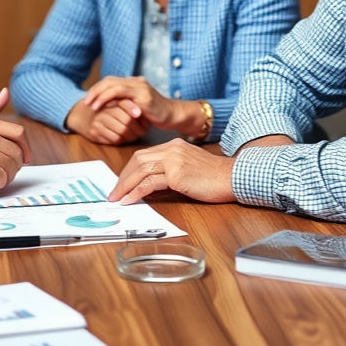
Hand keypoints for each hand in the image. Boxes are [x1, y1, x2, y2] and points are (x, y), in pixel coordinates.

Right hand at [65, 97, 147, 145]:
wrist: (82, 116)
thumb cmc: (105, 109)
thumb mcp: (114, 102)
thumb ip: (127, 103)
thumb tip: (142, 110)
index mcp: (109, 99)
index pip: (123, 103)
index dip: (132, 108)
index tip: (139, 113)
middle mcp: (103, 109)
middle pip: (126, 120)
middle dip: (136, 127)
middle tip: (142, 131)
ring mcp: (98, 121)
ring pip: (121, 131)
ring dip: (131, 135)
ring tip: (135, 135)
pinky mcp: (94, 132)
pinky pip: (114, 139)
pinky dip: (122, 140)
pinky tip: (124, 138)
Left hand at [83, 76, 174, 126]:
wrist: (173, 116)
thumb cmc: (156, 114)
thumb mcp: (137, 107)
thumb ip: (125, 102)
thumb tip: (108, 104)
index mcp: (133, 83)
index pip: (110, 81)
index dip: (97, 89)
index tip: (88, 100)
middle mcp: (136, 81)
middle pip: (109, 80)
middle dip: (95, 91)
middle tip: (85, 102)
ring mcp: (140, 87)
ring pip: (113, 85)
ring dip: (99, 95)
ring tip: (90, 105)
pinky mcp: (143, 95)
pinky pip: (121, 93)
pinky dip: (108, 98)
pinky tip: (101, 107)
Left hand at [108, 139, 235, 204]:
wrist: (232, 178)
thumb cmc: (214, 177)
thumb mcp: (189, 167)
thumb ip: (171, 170)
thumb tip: (150, 185)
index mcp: (173, 146)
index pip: (143, 155)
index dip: (129, 170)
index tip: (121, 183)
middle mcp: (172, 149)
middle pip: (137, 160)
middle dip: (122, 178)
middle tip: (114, 193)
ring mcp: (174, 160)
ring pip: (140, 170)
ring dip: (125, 185)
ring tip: (116, 198)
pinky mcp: (177, 174)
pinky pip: (149, 183)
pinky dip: (136, 192)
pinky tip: (129, 200)